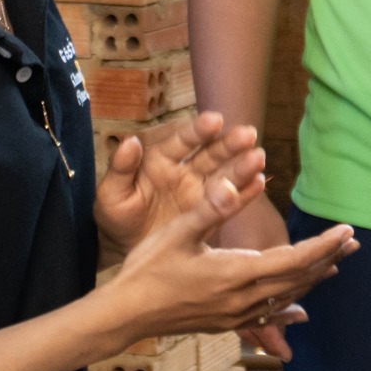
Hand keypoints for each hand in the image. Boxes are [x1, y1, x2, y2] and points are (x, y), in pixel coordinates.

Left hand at [96, 110, 263, 247]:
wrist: (124, 251)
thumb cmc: (114, 217)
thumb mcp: (110, 194)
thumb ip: (121, 169)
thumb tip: (131, 141)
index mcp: (161, 160)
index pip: (182, 141)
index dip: (198, 131)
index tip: (215, 119)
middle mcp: (185, 172)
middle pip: (211, 154)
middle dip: (229, 144)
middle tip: (248, 134)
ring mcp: (200, 193)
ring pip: (225, 175)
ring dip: (242, 166)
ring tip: (259, 158)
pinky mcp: (210, 215)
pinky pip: (229, 203)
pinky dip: (244, 194)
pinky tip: (259, 184)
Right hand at [108, 161, 354, 339]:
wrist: (127, 314)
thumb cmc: (148, 268)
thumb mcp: (178, 232)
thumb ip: (213, 208)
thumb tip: (238, 183)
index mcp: (235, 274)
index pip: (293, 260)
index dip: (323, 246)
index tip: (346, 230)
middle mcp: (242, 299)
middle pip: (298, 280)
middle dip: (327, 259)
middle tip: (354, 242)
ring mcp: (236, 314)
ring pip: (287, 298)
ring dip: (313, 279)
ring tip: (336, 263)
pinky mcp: (226, 322)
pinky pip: (269, 314)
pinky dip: (290, 306)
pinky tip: (300, 310)